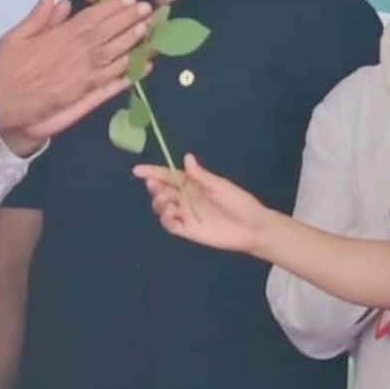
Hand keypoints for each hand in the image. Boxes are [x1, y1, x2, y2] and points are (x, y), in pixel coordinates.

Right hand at [0, 0, 151, 133]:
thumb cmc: (5, 69)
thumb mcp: (16, 35)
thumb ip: (39, 15)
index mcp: (59, 37)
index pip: (92, 18)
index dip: (113, 7)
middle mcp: (75, 54)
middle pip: (108, 33)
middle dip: (128, 19)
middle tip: (147, 9)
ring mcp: (81, 75)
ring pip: (114, 55)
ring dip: (132, 41)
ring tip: (148, 29)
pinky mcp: (82, 93)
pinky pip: (110, 81)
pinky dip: (127, 72)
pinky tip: (142, 65)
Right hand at [135, 153, 269, 252]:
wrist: (252, 226)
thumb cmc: (238, 202)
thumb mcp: (219, 186)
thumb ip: (201, 176)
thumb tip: (186, 157)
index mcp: (193, 184)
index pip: (168, 176)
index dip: (152, 172)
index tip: (138, 170)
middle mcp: (186, 198)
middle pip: (162, 191)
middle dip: (155, 187)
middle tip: (155, 185)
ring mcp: (186, 215)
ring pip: (162, 208)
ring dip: (159, 203)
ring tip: (167, 201)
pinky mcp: (188, 231)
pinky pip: (170, 225)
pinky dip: (166, 220)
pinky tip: (171, 214)